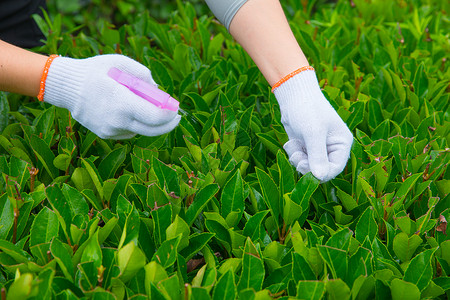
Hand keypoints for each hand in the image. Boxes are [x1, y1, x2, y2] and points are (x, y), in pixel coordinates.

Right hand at [43, 54, 180, 138]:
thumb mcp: (119, 62)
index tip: (176, 108)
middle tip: (176, 117)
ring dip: (150, 123)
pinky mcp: (106, 134)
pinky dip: (134, 124)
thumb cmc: (94, 70)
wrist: (65, 87)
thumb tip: (157, 90)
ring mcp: (111, 130)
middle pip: (153, 131)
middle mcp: (118, 120)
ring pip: (141, 131)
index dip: (170, 115)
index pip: (156, 117)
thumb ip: (143, 74)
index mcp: (123, 102)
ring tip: (150, 108)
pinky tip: (129, 112)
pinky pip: (128, 132)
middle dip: (168, 124)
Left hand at [274, 70, 352, 181]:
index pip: (336, 168)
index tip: (307, 170)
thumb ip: (317, 156)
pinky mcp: (305, 146)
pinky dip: (293, 153)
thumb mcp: (313, 132)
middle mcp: (332, 148)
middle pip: (320, 170)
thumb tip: (319, 178)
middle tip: (296, 157)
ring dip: (297, 159)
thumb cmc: (307, 109)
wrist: (293, 95)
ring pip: (308, 166)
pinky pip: (299, 159)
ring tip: (293, 146)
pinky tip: (291, 142)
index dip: (322, 174)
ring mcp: (318, 147)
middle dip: (306, 166)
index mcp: (342, 143)